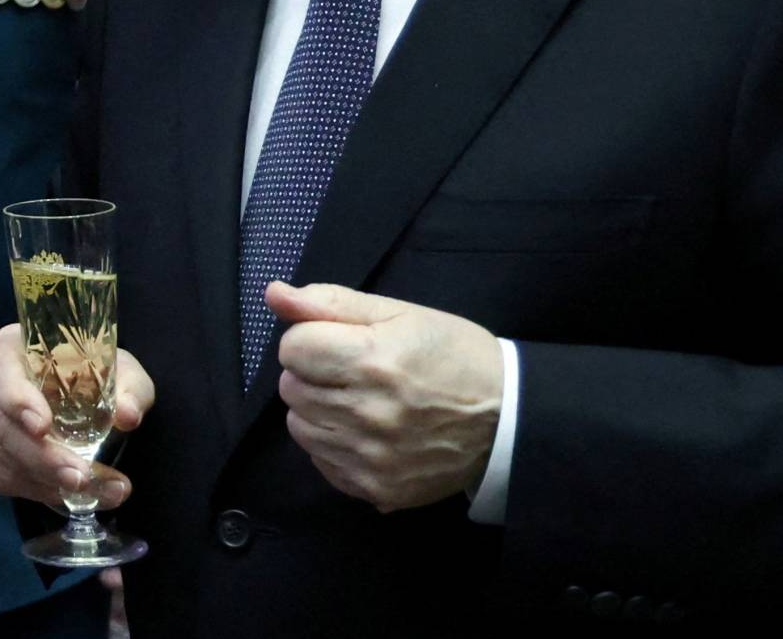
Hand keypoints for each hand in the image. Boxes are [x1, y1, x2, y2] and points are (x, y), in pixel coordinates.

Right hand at [0, 323, 152, 511]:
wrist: (78, 390)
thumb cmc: (94, 372)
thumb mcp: (121, 370)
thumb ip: (130, 388)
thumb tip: (128, 415)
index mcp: (9, 348)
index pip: (2, 373)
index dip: (18, 401)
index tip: (43, 427)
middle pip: (1, 426)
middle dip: (43, 458)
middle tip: (81, 477)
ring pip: (2, 458)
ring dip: (46, 482)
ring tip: (92, 491)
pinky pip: (3, 479)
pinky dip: (38, 492)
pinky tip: (70, 494)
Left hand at [270, 281, 502, 512]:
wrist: (507, 418)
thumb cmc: (453, 354)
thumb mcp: (400, 314)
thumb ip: (331, 303)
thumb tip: (274, 294)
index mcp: (374, 360)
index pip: (293, 348)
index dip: (311, 339)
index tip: (340, 342)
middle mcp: (369, 412)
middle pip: (291, 388)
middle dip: (313, 374)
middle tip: (353, 372)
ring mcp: (372, 457)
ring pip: (300, 427)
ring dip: (318, 410)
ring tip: (358, 401)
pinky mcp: (377, 488)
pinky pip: (322, 463)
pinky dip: (334, 446)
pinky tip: (366, 433)